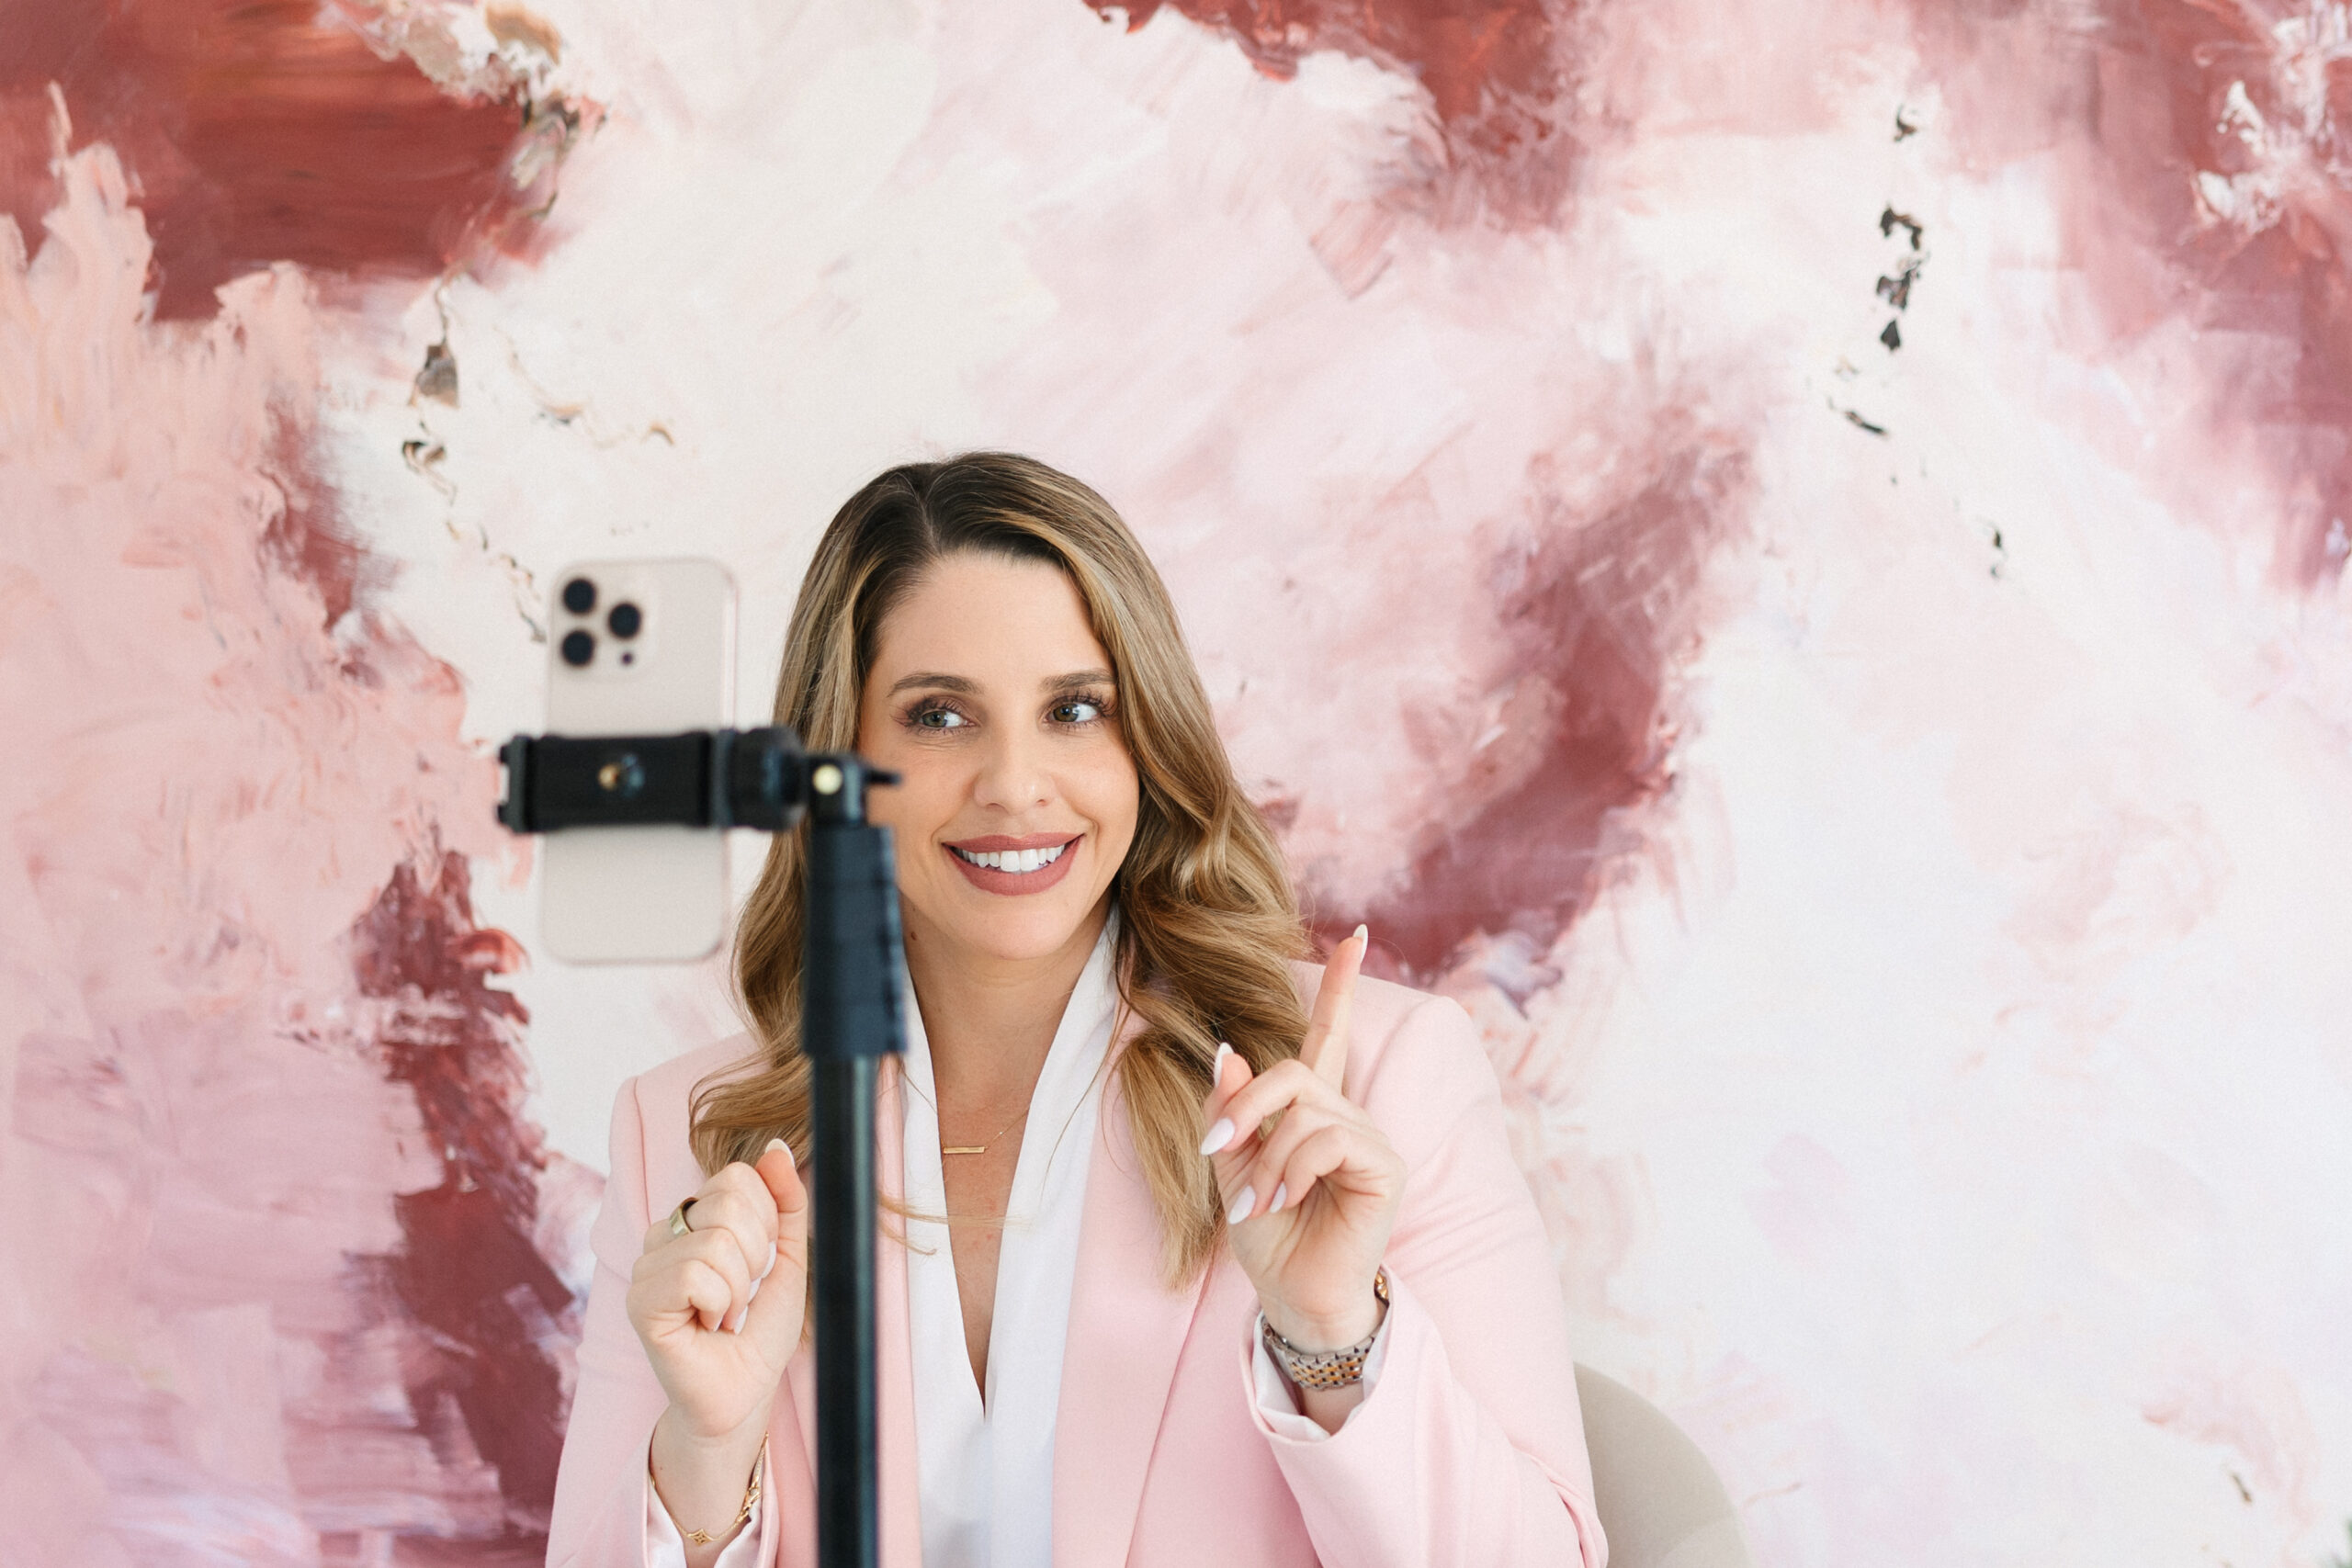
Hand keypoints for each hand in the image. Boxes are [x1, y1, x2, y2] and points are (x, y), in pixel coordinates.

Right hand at [628, 1140, 809, 1443]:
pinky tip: (707, 1326)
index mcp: (695, 1217)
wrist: (746, 1391)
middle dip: (757, 1255)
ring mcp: (646, 1266)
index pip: (737, 1178)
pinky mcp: (640, 1301)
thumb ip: (785, 1201)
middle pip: (728, 1202)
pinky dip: (719, 1304)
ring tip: (725, 1314)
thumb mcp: (789, 1256)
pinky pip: (695, 1275)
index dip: (767, 1221)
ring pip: (716, 1241)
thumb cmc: (761, 1328)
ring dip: (739, 1288)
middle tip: (742, 1294)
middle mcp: (663, 1234)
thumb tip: (776, 1146)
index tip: (761, 1264)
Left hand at [1200, 926, 1403, 1350]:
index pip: (1329, 1035)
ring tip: (1259, 1203)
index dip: (1340, 986)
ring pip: (1305, 1109)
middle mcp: (1348, 1115)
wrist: (1293, 1297)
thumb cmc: (1269, 1237)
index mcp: (1314, 1110)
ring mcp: (1370, 1139)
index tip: (1355, 934)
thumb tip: (1227, 1049)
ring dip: (1267, 1158)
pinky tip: (1285, 1200)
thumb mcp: (1233, 1167)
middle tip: (1221, 1150)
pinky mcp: (1384, 1165)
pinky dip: (1291, 1169)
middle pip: (1292, 1069)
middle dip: (1247, 1107)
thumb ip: (1232, 1110)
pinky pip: (1326, 1139)